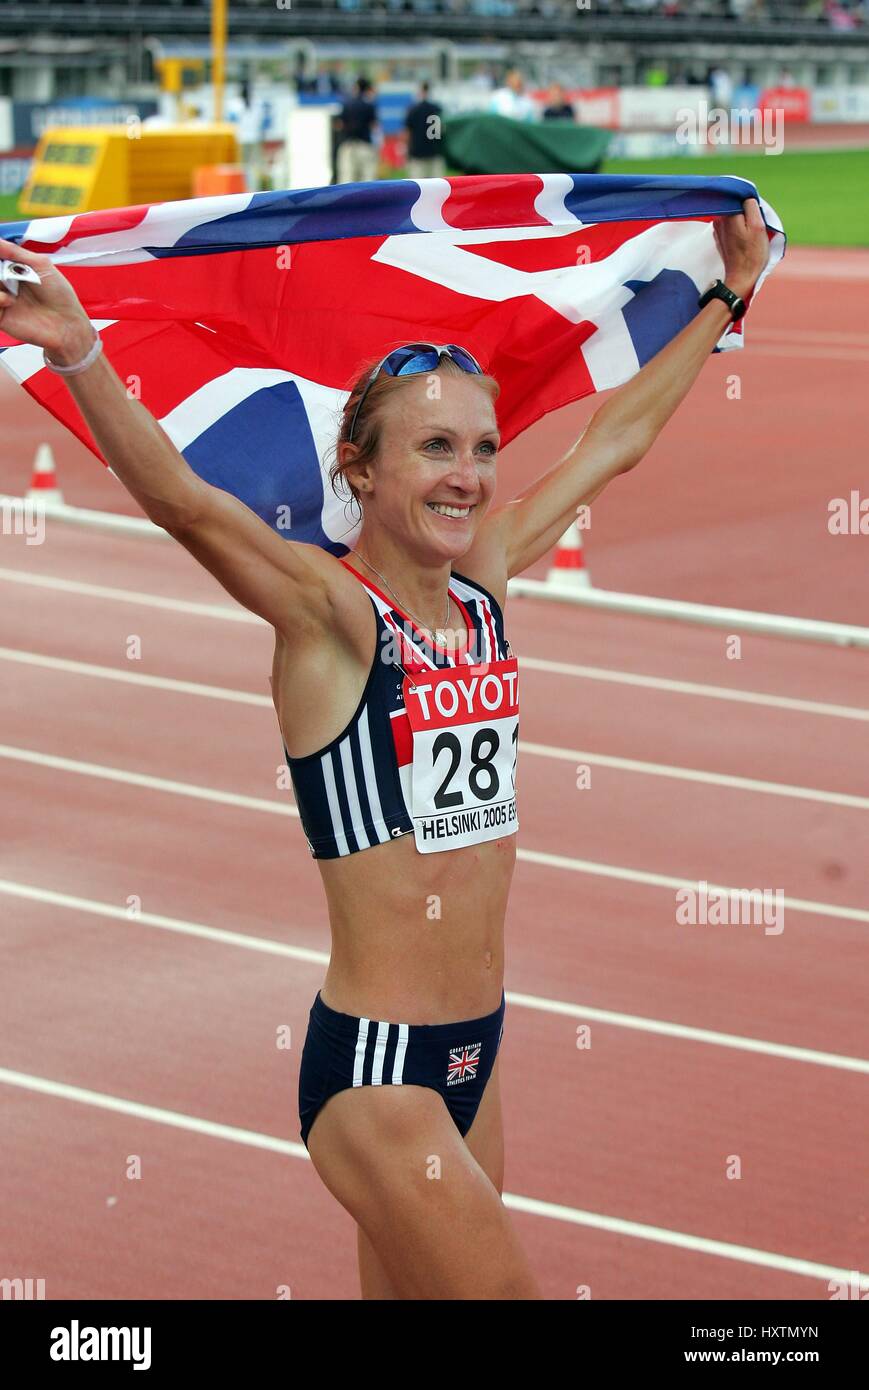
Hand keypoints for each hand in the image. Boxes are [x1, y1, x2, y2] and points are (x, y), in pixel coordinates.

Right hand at [0, 236, 93, 362]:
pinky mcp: (1, 318)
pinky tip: (8, 301)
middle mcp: (5, 284)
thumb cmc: (59, 295)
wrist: (67, 324)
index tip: (2, 256)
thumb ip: (15, 251)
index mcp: (13, 269)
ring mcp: (2, 300)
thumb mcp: (40, 264)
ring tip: (9, 292)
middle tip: (7, 275)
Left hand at [711, 197, 769, 300]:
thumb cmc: (752, 253)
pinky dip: (738, 227)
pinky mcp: (719, 238)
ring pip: (732, 215)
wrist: (741, 277)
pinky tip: (743, 237)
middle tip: (755, 224)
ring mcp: (717, 229)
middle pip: (735, 206)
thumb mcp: (758, 226)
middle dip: (746, 211)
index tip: (756, 214)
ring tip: (750, 231)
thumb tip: (747, 197)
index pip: (739, 197)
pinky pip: (729, 225)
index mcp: (728, 215)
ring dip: (742, 219)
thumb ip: (752, 207)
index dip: (750, 203)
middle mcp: (719, 220)